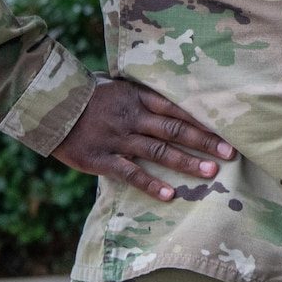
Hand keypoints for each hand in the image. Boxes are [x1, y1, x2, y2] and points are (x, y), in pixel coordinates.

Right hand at [51, 78, 235, 201]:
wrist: (52, 108)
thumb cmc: (91, 97)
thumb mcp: (120, 87)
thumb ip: (146, 96)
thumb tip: (178, 98)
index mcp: (138, 98)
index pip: (177, 109)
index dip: (203, 120)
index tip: (228, 129)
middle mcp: (132, 118)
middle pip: (174, 130)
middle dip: (204, 141)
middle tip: (230, 152)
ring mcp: (117, 139)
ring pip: (158, 151)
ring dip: (185, 162)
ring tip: (210, 173)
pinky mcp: (101, 159)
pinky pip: (130, 173)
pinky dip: (151, 184)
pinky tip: (170, 194)